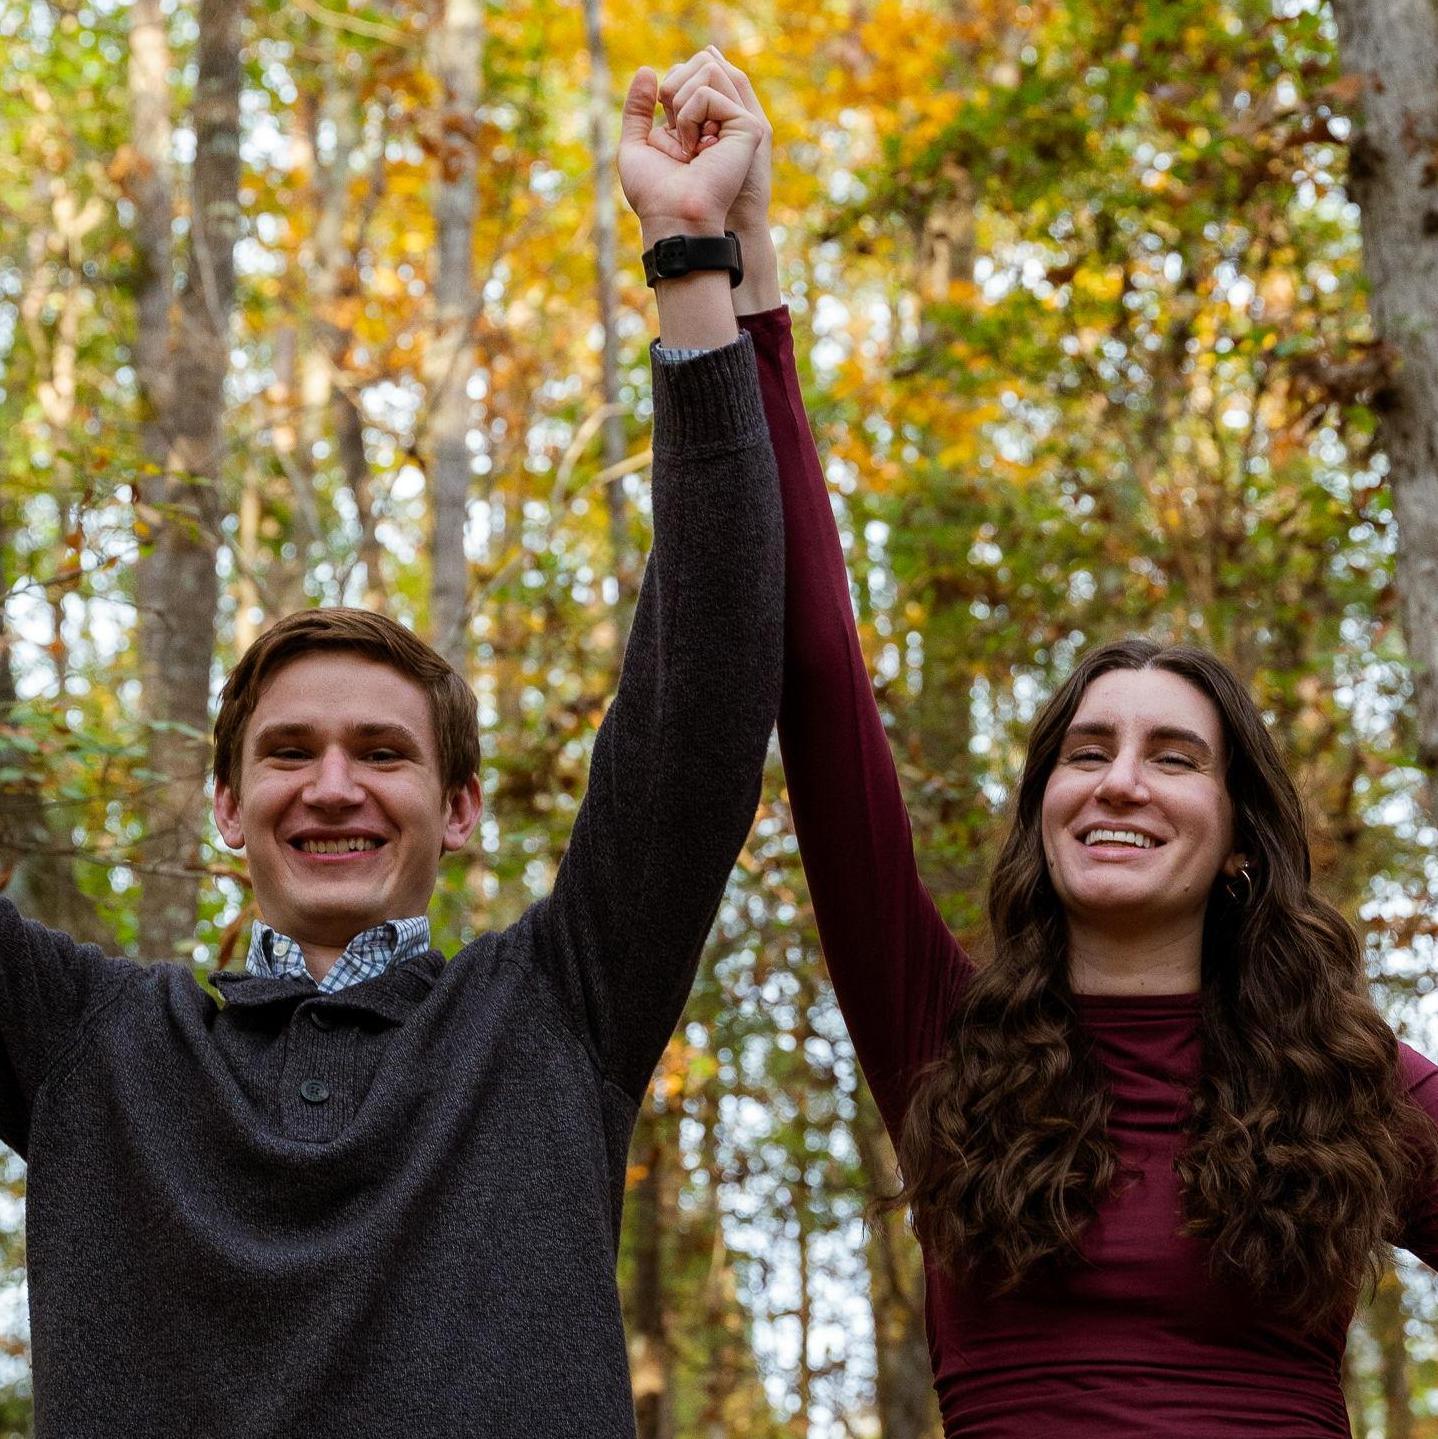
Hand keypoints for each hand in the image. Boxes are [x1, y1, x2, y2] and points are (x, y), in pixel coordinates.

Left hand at [618, 65, 764, 242]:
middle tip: (679, 140)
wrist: (673, 216)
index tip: (667, 136)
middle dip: (674, 94)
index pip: (684, 74)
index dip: (667, 94)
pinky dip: (690, 117)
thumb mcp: (635, 144)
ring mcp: (735, 122)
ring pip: (706, 70)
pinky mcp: (747, 127)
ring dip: (682, 109)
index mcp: (698, 123)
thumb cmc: (653, 193)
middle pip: (698, 63)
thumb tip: (646, 70)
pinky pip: (708, 92)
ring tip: (689, 146)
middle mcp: (719, 120)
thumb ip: (637, 109)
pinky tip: (699, 148)